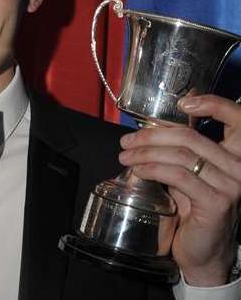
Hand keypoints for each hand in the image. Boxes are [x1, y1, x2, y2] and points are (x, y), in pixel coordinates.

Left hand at [118, 94, 240, 286]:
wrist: (202, 252)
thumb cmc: (193, 210)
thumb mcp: (189, 174)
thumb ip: (179, 152)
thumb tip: (147, 130)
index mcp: (236, 155)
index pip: (237, 119)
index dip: (213, 103)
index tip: (183, 103)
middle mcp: (239, 167)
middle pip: (190, 137)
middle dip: (151, 134)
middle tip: (127, 140)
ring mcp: (232, 184)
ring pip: (181, 155)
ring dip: (145, 152)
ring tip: (125, 156)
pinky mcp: (217, 201)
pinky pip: (179, 176)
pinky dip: (152, 168)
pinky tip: (137, 170)